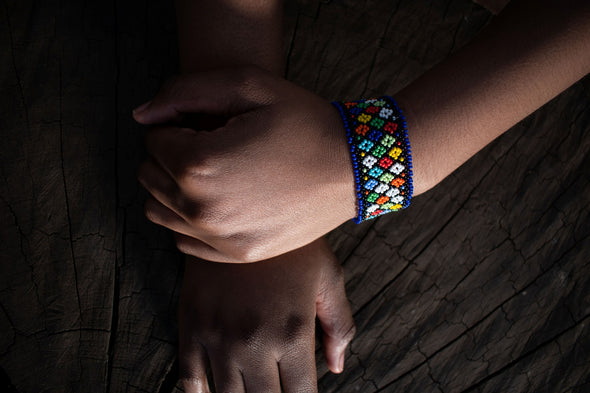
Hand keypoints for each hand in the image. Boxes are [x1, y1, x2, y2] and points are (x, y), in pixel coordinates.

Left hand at [134, 66, 356, 262]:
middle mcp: (201, 209)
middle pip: (149, 176)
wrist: (354, 169)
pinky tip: (218, 202)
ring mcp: (219, 238)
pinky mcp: (237, 254)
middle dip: (170, 155)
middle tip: (211, 144)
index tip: (211, 123)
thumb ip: (185, 91)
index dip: (179, 124)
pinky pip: (183, 241)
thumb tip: (142, 115)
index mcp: (199, 164)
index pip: (154, 140)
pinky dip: (189, 220)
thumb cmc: (305, 122)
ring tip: (210, 173)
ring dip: (172, 188)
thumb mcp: (249, 85)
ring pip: (158, 211)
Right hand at [178, 238, 355, 392]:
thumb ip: (339, 325)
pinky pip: (189, 377)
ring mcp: (219, 335)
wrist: (241, 205)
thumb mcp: (328, 277)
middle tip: (276, 390)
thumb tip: (337, 367)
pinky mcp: (191, 323)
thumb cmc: (292, 244)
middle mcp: (255, 342)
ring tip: (249, 389)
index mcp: (293, 333)